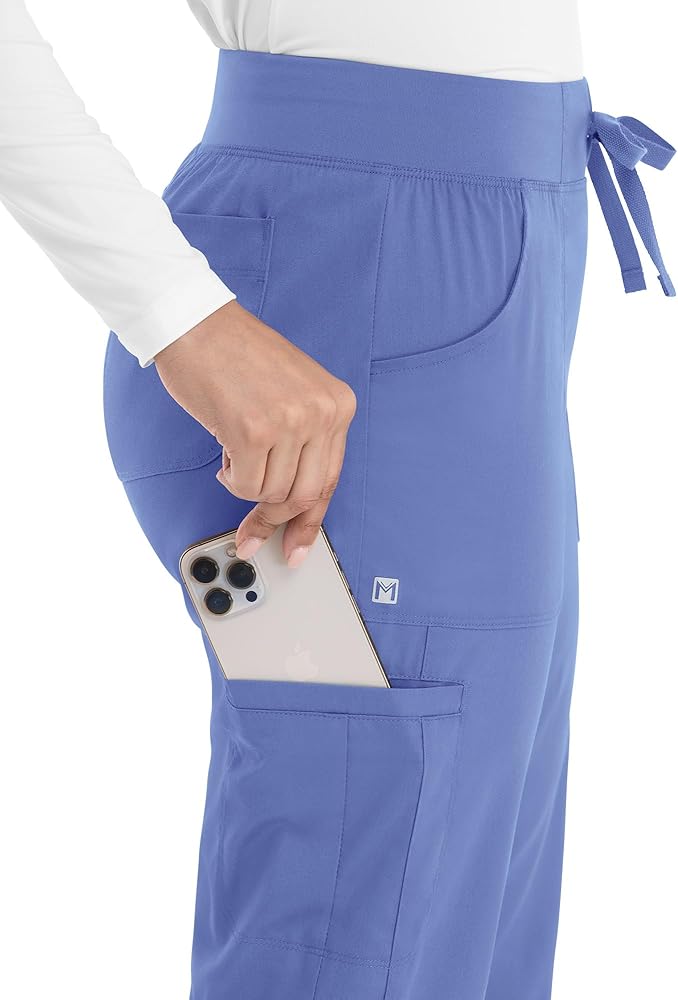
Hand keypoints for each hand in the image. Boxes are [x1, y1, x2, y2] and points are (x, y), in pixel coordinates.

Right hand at [154, 300, 356, 566]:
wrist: (197, 324)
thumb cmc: (236, 356)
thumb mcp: (293, 393)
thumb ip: (304, 441)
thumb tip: (294, 505)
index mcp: (338, 403)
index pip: (330, 480)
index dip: (310, 521)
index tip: (296, 548)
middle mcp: (322, 413)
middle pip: (304, 495)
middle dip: (274, 517)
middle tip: (251, 528)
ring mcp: (290, 422)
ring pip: (272, 493)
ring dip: (247, 484)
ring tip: (234, 452)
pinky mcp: (254, 431)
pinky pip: (245, 485)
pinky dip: (231, 477)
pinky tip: (224, 447)